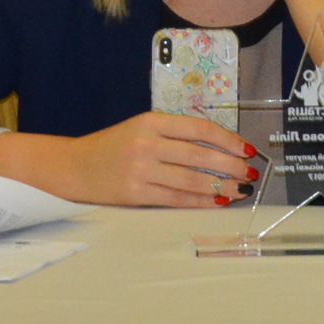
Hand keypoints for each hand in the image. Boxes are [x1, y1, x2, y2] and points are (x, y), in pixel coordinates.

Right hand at [0, 111, 259, 208]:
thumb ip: (174, 134)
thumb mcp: (140, 128)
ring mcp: (141, 170)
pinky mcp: (136, 193)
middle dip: (230, 165)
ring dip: (220, 186)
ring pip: (191, 179)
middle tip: (249, 172)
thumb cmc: (112, 147)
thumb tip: (218, 147)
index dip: (227, 139)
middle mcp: (147, 144)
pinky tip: (217, 201)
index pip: (199, 129)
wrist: (74, 167)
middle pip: (199, 155)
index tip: (246, 148)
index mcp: (151, 122)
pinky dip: (200, 201)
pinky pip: (176, 198)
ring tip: (239, 189)